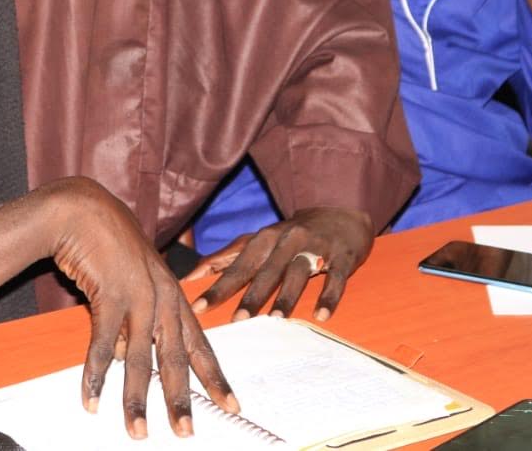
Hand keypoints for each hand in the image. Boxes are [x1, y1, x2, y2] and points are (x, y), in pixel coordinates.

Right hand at [50, 177, 236, 438]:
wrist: (81, 208)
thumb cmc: (106, 239)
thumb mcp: (133, 277)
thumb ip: (137, 315)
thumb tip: (130, 355)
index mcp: (172, 294)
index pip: (199, 344)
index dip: (214, 376)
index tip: (231, 405)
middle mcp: (162, 298)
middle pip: (175, 359)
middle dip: (181, 400)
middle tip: (186, 433)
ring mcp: (138, 296)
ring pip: (141, 360)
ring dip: (137, 400)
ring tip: (138, 430)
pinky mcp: (110, 295)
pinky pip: (104, 346)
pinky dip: (97, 376)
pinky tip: (92, 400)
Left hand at [183, 207, 373, 321]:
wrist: (338, 212)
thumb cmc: (289, 235)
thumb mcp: (257, 241)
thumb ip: (224, 258)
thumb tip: (189, 276)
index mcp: (263, 240)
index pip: (237, 268)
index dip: (218, 288)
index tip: (199, 307)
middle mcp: (287, 242)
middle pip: (266, 272)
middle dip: (252, 295)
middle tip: (238, 319)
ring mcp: (316, 248)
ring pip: (298, 274)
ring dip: (287, 296)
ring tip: (276, 319)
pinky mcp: (342, 257)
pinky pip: (335, 278)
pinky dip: (329, 296)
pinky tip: (321, 316)